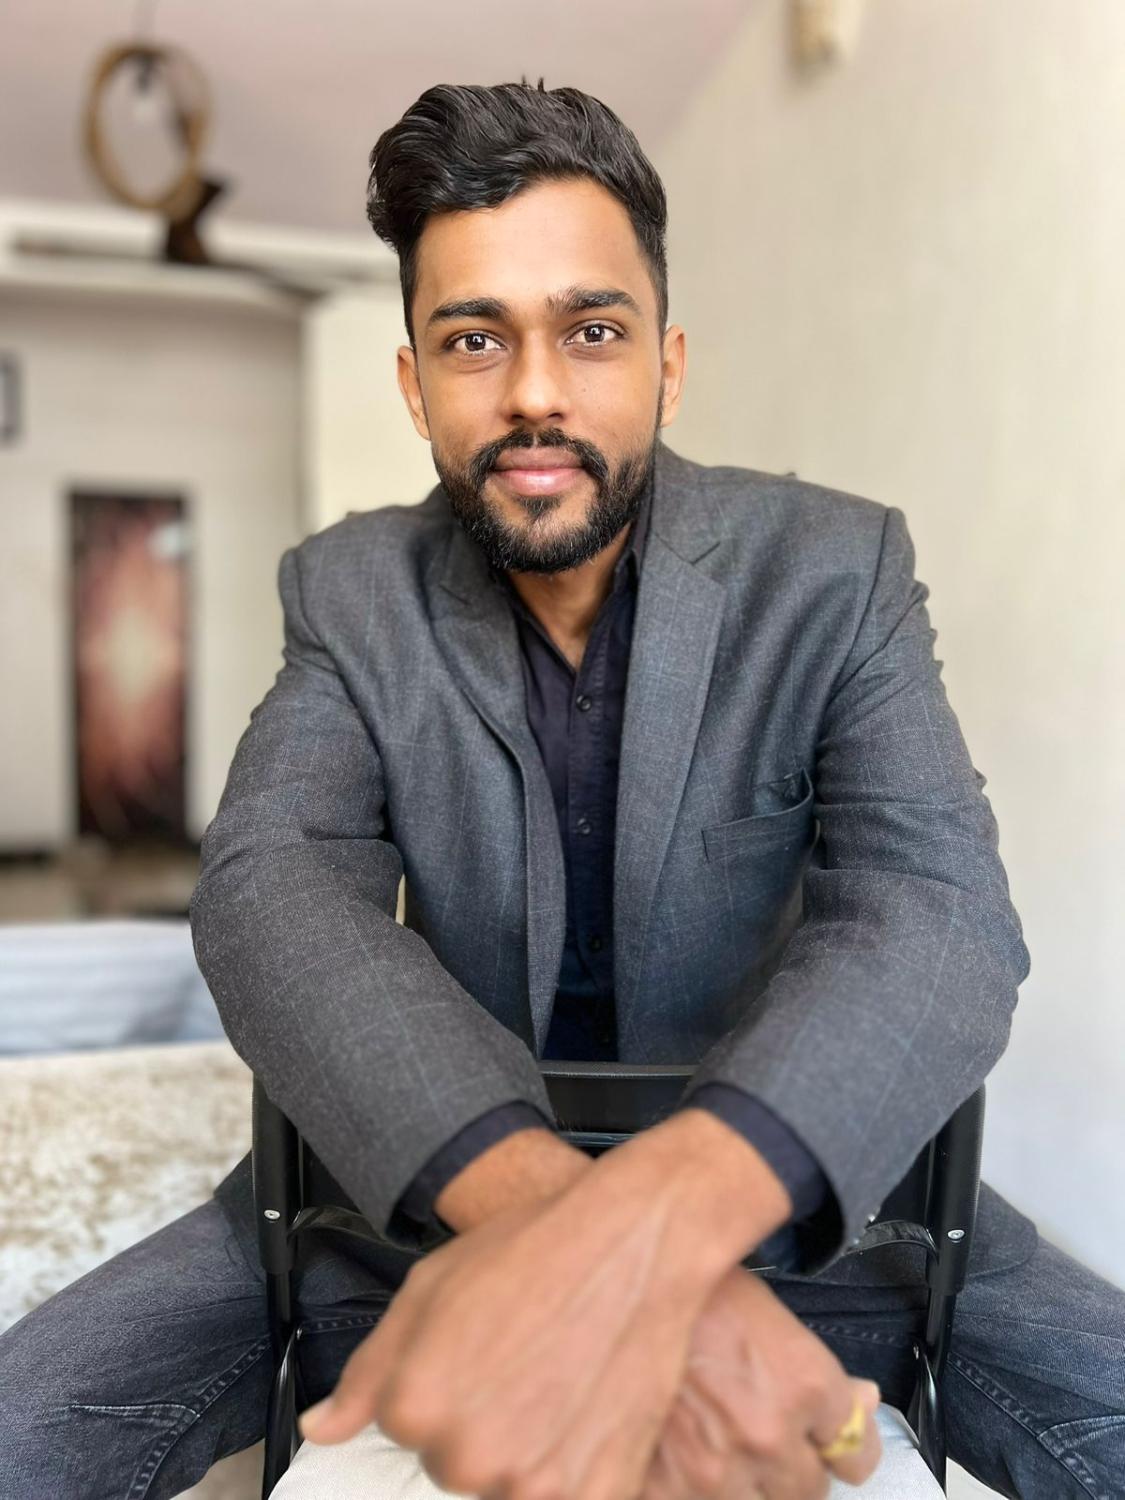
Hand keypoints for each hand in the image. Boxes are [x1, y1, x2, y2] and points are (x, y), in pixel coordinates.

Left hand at [298, 1135, 727, 1499]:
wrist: (636, 1240)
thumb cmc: (536, 1252)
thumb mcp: (430, 1287)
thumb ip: (368, 1370)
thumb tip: (322, 1428)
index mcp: (415, 1408)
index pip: (403, 1434)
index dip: (440, 1392)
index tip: (474, 1359)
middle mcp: (466, 1457)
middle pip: (456, 1468)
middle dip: (482, 1427)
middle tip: (521, 1366)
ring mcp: (532, 1484)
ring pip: (510, 1487)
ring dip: (527, 1452)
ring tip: (558, 1383)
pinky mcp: (596, 1494)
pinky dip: (574, 1473)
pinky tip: (585, 1416)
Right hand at [641, 1266, 882, 1499]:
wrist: (605, 1285)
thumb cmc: (682, 1285)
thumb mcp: (761, 1308)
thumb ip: (814, 1367)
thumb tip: (863, 1400)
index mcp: (804, 1381)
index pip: (857, 1453)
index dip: (841, 1445)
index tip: (829, 1441)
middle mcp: (769, 1435)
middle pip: (810, 1492)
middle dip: (789, 1466)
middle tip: (757, 1433)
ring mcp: (716, 1472)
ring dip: (743, 1482)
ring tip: (712, 1440)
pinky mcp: (664, 1491)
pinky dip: (691, 1488)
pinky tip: (677, 1453)